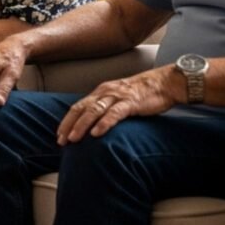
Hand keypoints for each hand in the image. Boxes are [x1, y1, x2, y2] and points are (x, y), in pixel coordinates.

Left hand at [57, 67, 178, 144]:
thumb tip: (95, 124)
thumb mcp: (119, 98)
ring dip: (81, 126)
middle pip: (81, 109)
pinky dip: (103, 124)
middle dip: (69, 125)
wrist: (165, 83)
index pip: (78, 106)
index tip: (59, 135)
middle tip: (60, 141)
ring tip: (73, 139)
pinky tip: (96, 134)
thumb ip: (107, 107)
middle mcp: (105, 92)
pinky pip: (114, 113)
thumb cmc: (143, 93)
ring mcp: (117, 96)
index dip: (67, 121)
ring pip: (93, 111)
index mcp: (101, 92)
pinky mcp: (130, 102)